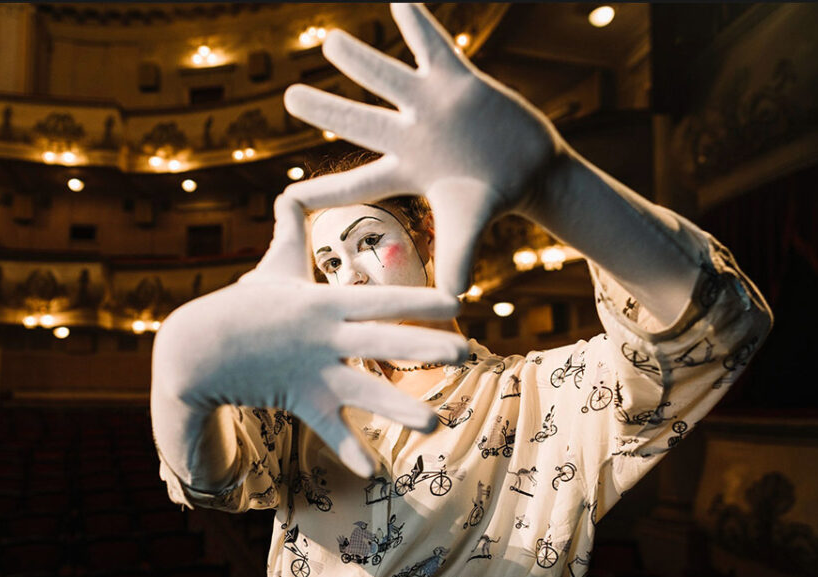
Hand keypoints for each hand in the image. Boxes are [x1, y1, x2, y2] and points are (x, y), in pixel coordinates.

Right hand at [151, 196, 468, 477]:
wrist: (193, 348)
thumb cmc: (241, 305)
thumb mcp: (272, 265)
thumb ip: (290, 229)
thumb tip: (289, 191)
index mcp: (324, 302)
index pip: (379, 298)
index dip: (418, 300)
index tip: (457, 301)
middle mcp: (324, 336)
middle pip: (380, 341)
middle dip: (423, 346)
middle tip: (466, 353)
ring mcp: (312, 370)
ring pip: (361, 391)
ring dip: (398, 407)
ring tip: (434, 422)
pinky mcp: (298, 398)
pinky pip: (325, 428)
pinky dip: (347, 450)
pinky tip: (374, 472)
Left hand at [283, 3, 566, 295]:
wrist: (529, 167)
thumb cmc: (493, 199)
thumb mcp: (470, 227)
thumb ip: (457, 261)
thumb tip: (451, 305)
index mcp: (404, 170)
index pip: (356, 183)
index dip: (324, 190)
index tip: (287, 195)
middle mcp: (409, 135)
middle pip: (357, 121)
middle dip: (323, 110)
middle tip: (288, 95)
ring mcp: (430, 104)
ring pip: (387, 77)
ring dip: (358, 59)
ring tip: (328, 40)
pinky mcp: (458, 80)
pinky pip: (433, 46)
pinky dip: (417, 24)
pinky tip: (398, 0)